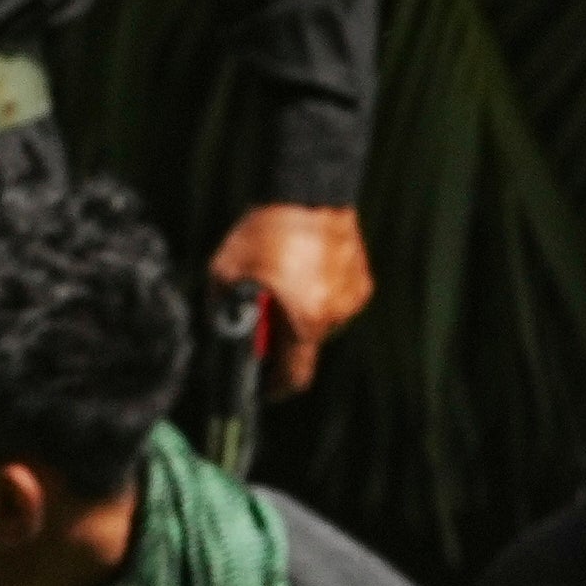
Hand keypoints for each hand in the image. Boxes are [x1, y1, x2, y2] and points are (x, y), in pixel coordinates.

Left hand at [205, 203, 373, 392]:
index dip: (275, 389)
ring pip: (320, 325)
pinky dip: (319, 298)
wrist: (309, 196)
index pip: (294, 377)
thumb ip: (224, 311)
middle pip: (305, 348)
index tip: (263, 390)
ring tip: (286, 285)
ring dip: (302, 317)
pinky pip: (336, 304)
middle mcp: (333, 317)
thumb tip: (224, 335)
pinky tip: (306, 272)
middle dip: (283, 339)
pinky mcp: (361, 284)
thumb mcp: (225, 274)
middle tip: (263, 315)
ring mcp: (351, 301)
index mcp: (303, 321)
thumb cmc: (265, 233)